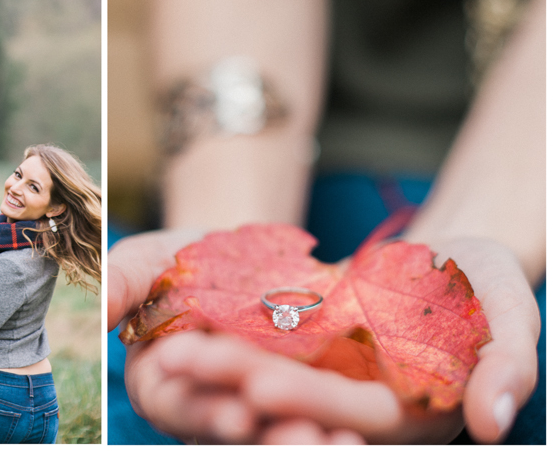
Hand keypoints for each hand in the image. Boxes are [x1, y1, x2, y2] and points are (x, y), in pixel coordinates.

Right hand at [110, 228, 363, 442]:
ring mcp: (254, 409)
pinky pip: (315, 426)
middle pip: (230, 432)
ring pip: (272, 436)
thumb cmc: (182, 258)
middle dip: (264, 438)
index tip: (238, 412)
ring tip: (337, 445)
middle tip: (302, 438)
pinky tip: (356, 435)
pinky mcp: (298, 403)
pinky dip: (337, 434)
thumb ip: (123, 282)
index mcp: (161, 382)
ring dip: (302, 444)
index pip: (177, 404)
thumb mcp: (150, 260)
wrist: (240, 251)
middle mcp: (207, 405)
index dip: (205, 411)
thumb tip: (99, 308)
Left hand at [111, 229, 538, 443]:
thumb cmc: (483, 283)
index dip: (308, 401)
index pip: (353, 413)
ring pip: (262, 374)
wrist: (446, 255)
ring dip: (214, 368)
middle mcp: (354, 400)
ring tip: (168, 351)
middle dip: (238, 381)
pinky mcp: (297, 343)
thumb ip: (508, 363)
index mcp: (406, 408)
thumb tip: (491, 421)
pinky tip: (179, 327)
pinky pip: (254, 342)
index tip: (259, 386)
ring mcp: (322, 371)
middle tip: (183, 360)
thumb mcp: (508, 308)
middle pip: (292, 397)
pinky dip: (219, 339)